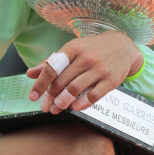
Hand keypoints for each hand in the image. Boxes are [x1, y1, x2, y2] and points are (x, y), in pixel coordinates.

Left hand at [27, 30, 142, 113]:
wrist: (123, 46)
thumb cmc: (93, 48)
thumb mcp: (73, 49)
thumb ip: (52, 62)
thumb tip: (30, 74)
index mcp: (73, 48)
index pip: (52, 68)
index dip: (40, 84)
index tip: (32, 97)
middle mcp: (86, 57)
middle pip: (62, 81)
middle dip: (50, 97)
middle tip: (46, 106)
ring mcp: (100, 69)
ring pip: (75, 90)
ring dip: (63, 102)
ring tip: (57, 108)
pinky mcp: (111, 80)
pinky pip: (93, 96)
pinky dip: (81, 104)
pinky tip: (74, 107)